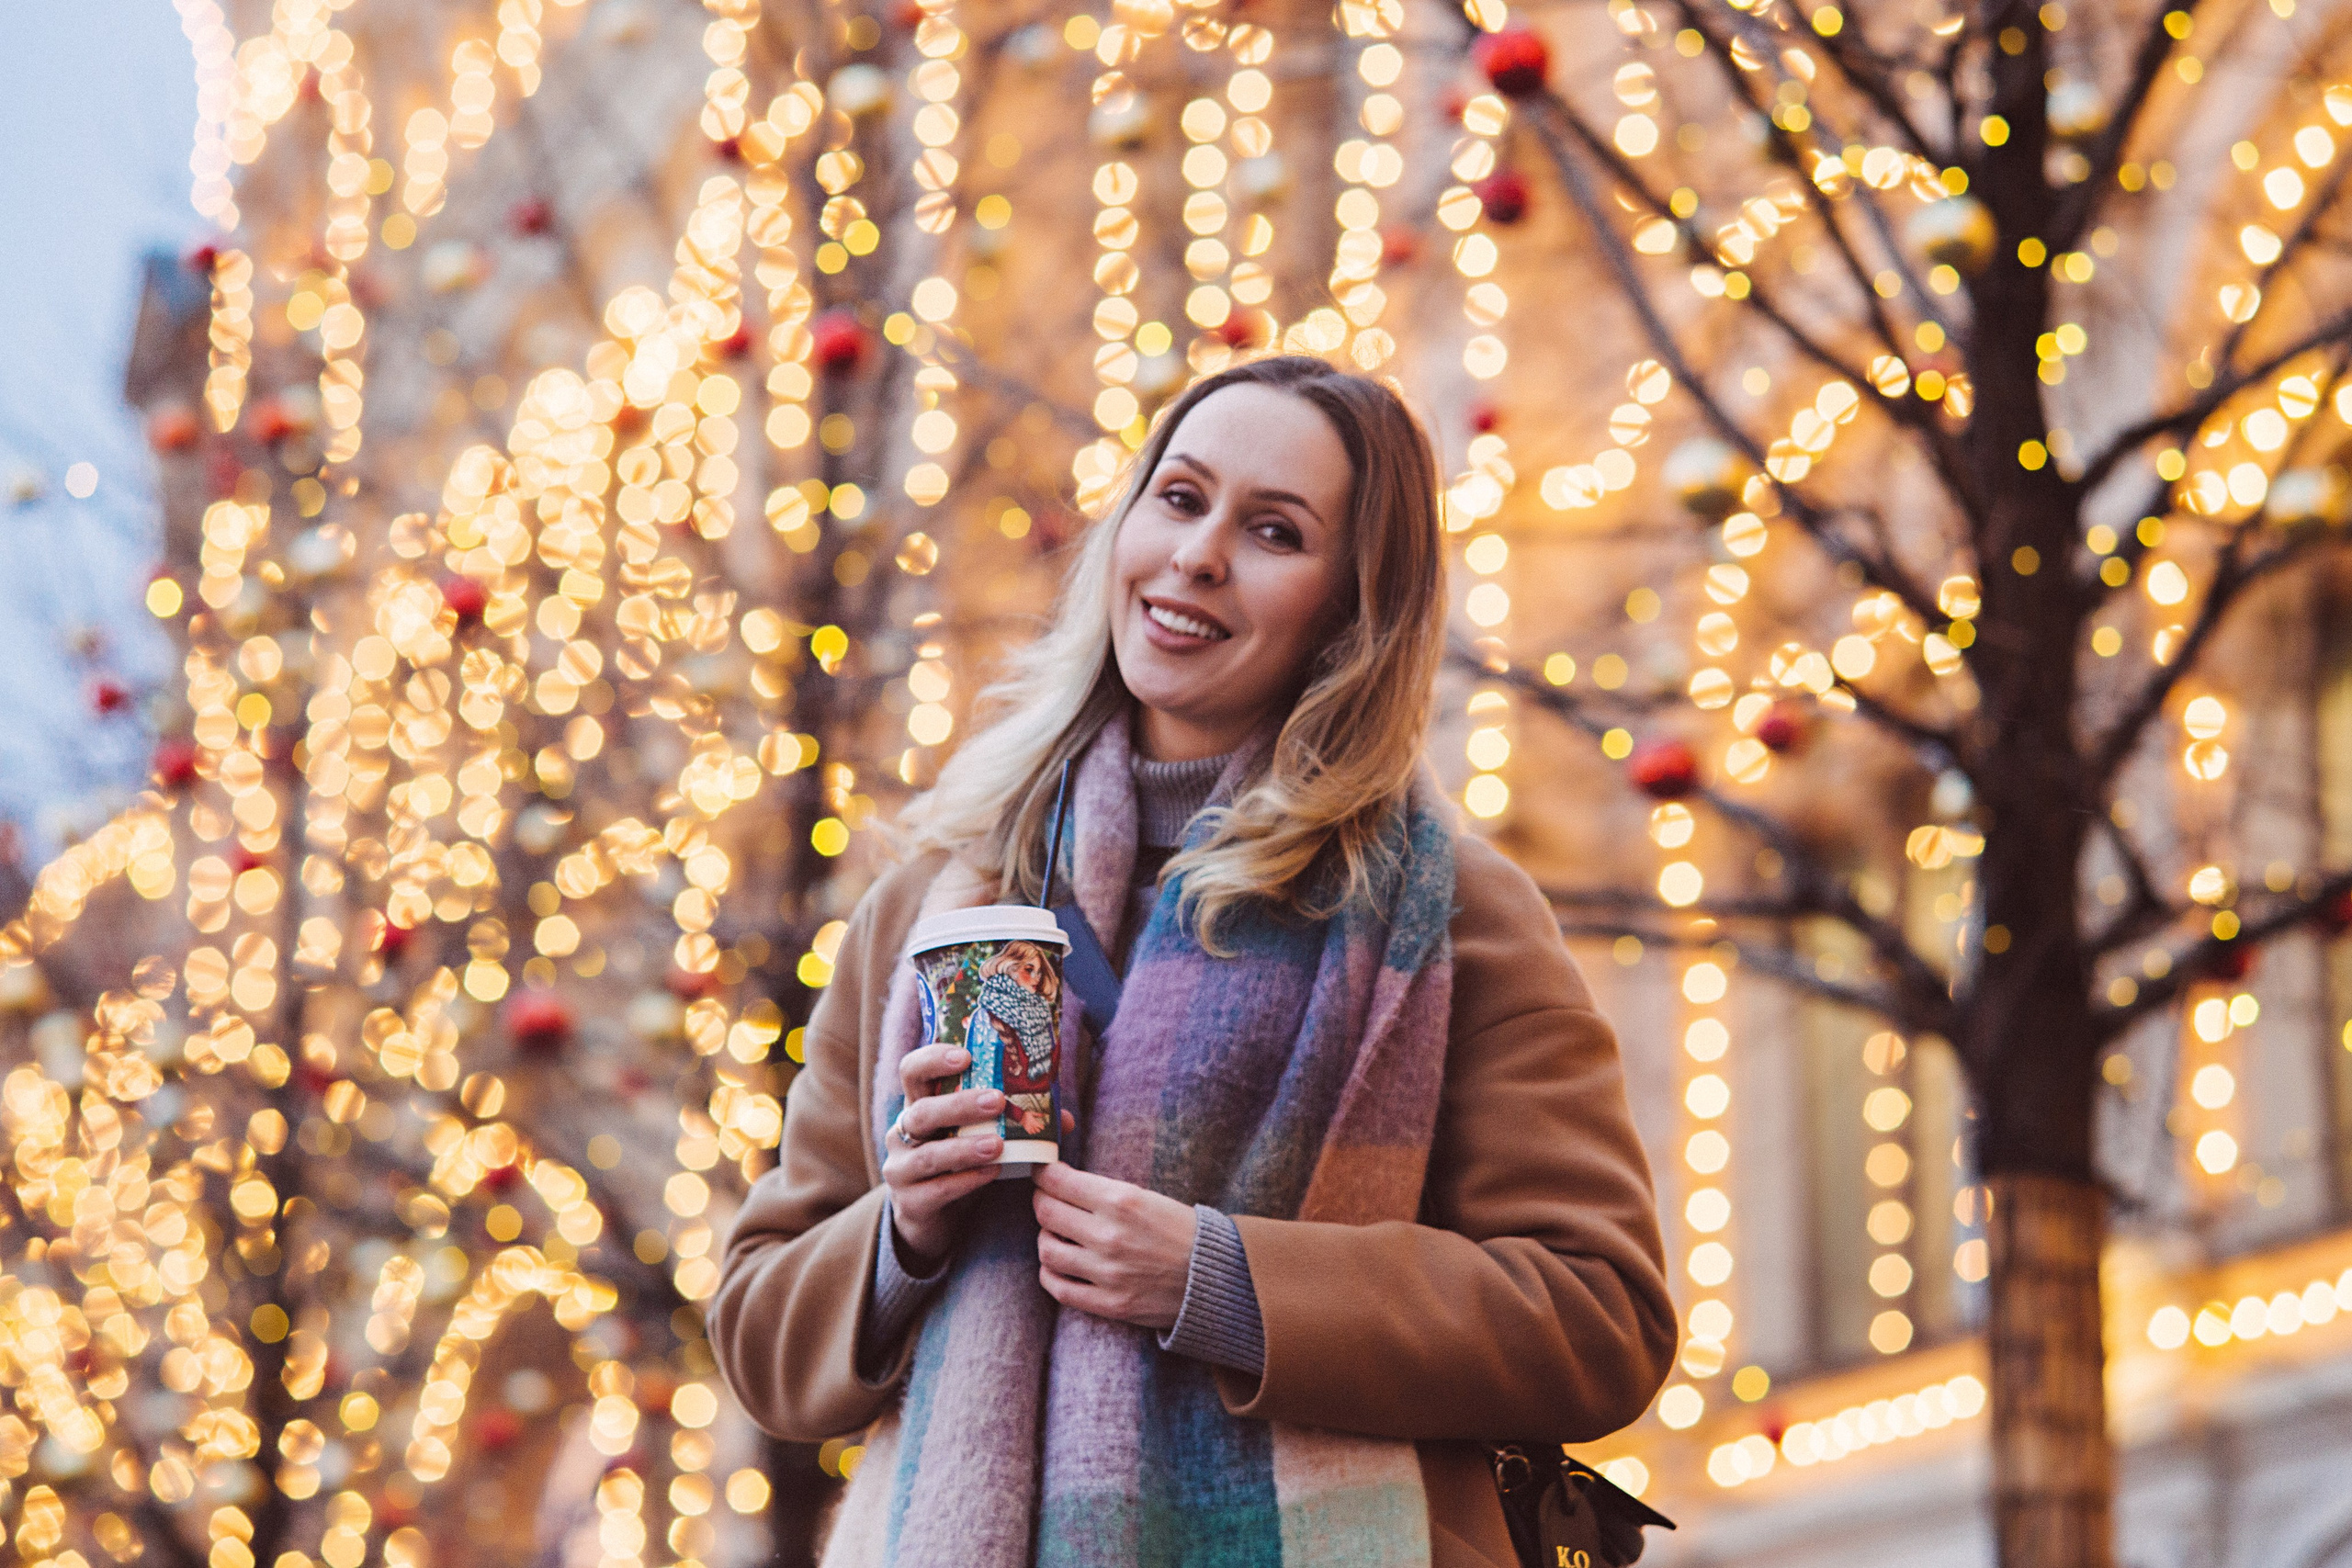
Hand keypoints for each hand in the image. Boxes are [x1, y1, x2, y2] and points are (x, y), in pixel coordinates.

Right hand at [882, 1041, 1004, 1265]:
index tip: (965, 1056)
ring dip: (964, 1148)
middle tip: (996, 1100)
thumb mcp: (980, 1137)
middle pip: (921, 1112)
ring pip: (928, 1155)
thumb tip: (1064, 1119)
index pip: (913, 1072)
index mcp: (920, 1106)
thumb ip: (1016, 1124)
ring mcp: (901, 1169)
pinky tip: (991, 1173)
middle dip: (958, 1105)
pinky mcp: (910, 1203)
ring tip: (998, 1145)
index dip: (932, 1059)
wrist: (934, 1220)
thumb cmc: (959, 1165)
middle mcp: (902, 1134)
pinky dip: (966, 1181)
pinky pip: (937, 1190)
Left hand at [1032, 1162, 1198, 1331]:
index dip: (1043, 1174)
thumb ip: (1105, 1192)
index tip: (1042, 1173)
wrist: (1216, 1277)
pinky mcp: (1109, 1304)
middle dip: (1041, 1201)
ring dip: (1046, 1238)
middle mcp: (1109, 1235)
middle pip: (1046, 1212)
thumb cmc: (1182, 1231)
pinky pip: (1059, 1289)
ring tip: (1056, 1234)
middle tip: (1047, 1199)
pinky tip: (1058, 1265)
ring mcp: (1107, 1273)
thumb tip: (1064, 1183)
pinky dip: (1050, 1274)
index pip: (1058, 1181)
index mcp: (1122, 1201)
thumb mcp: (1147, 1197)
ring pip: (1047, 1250)